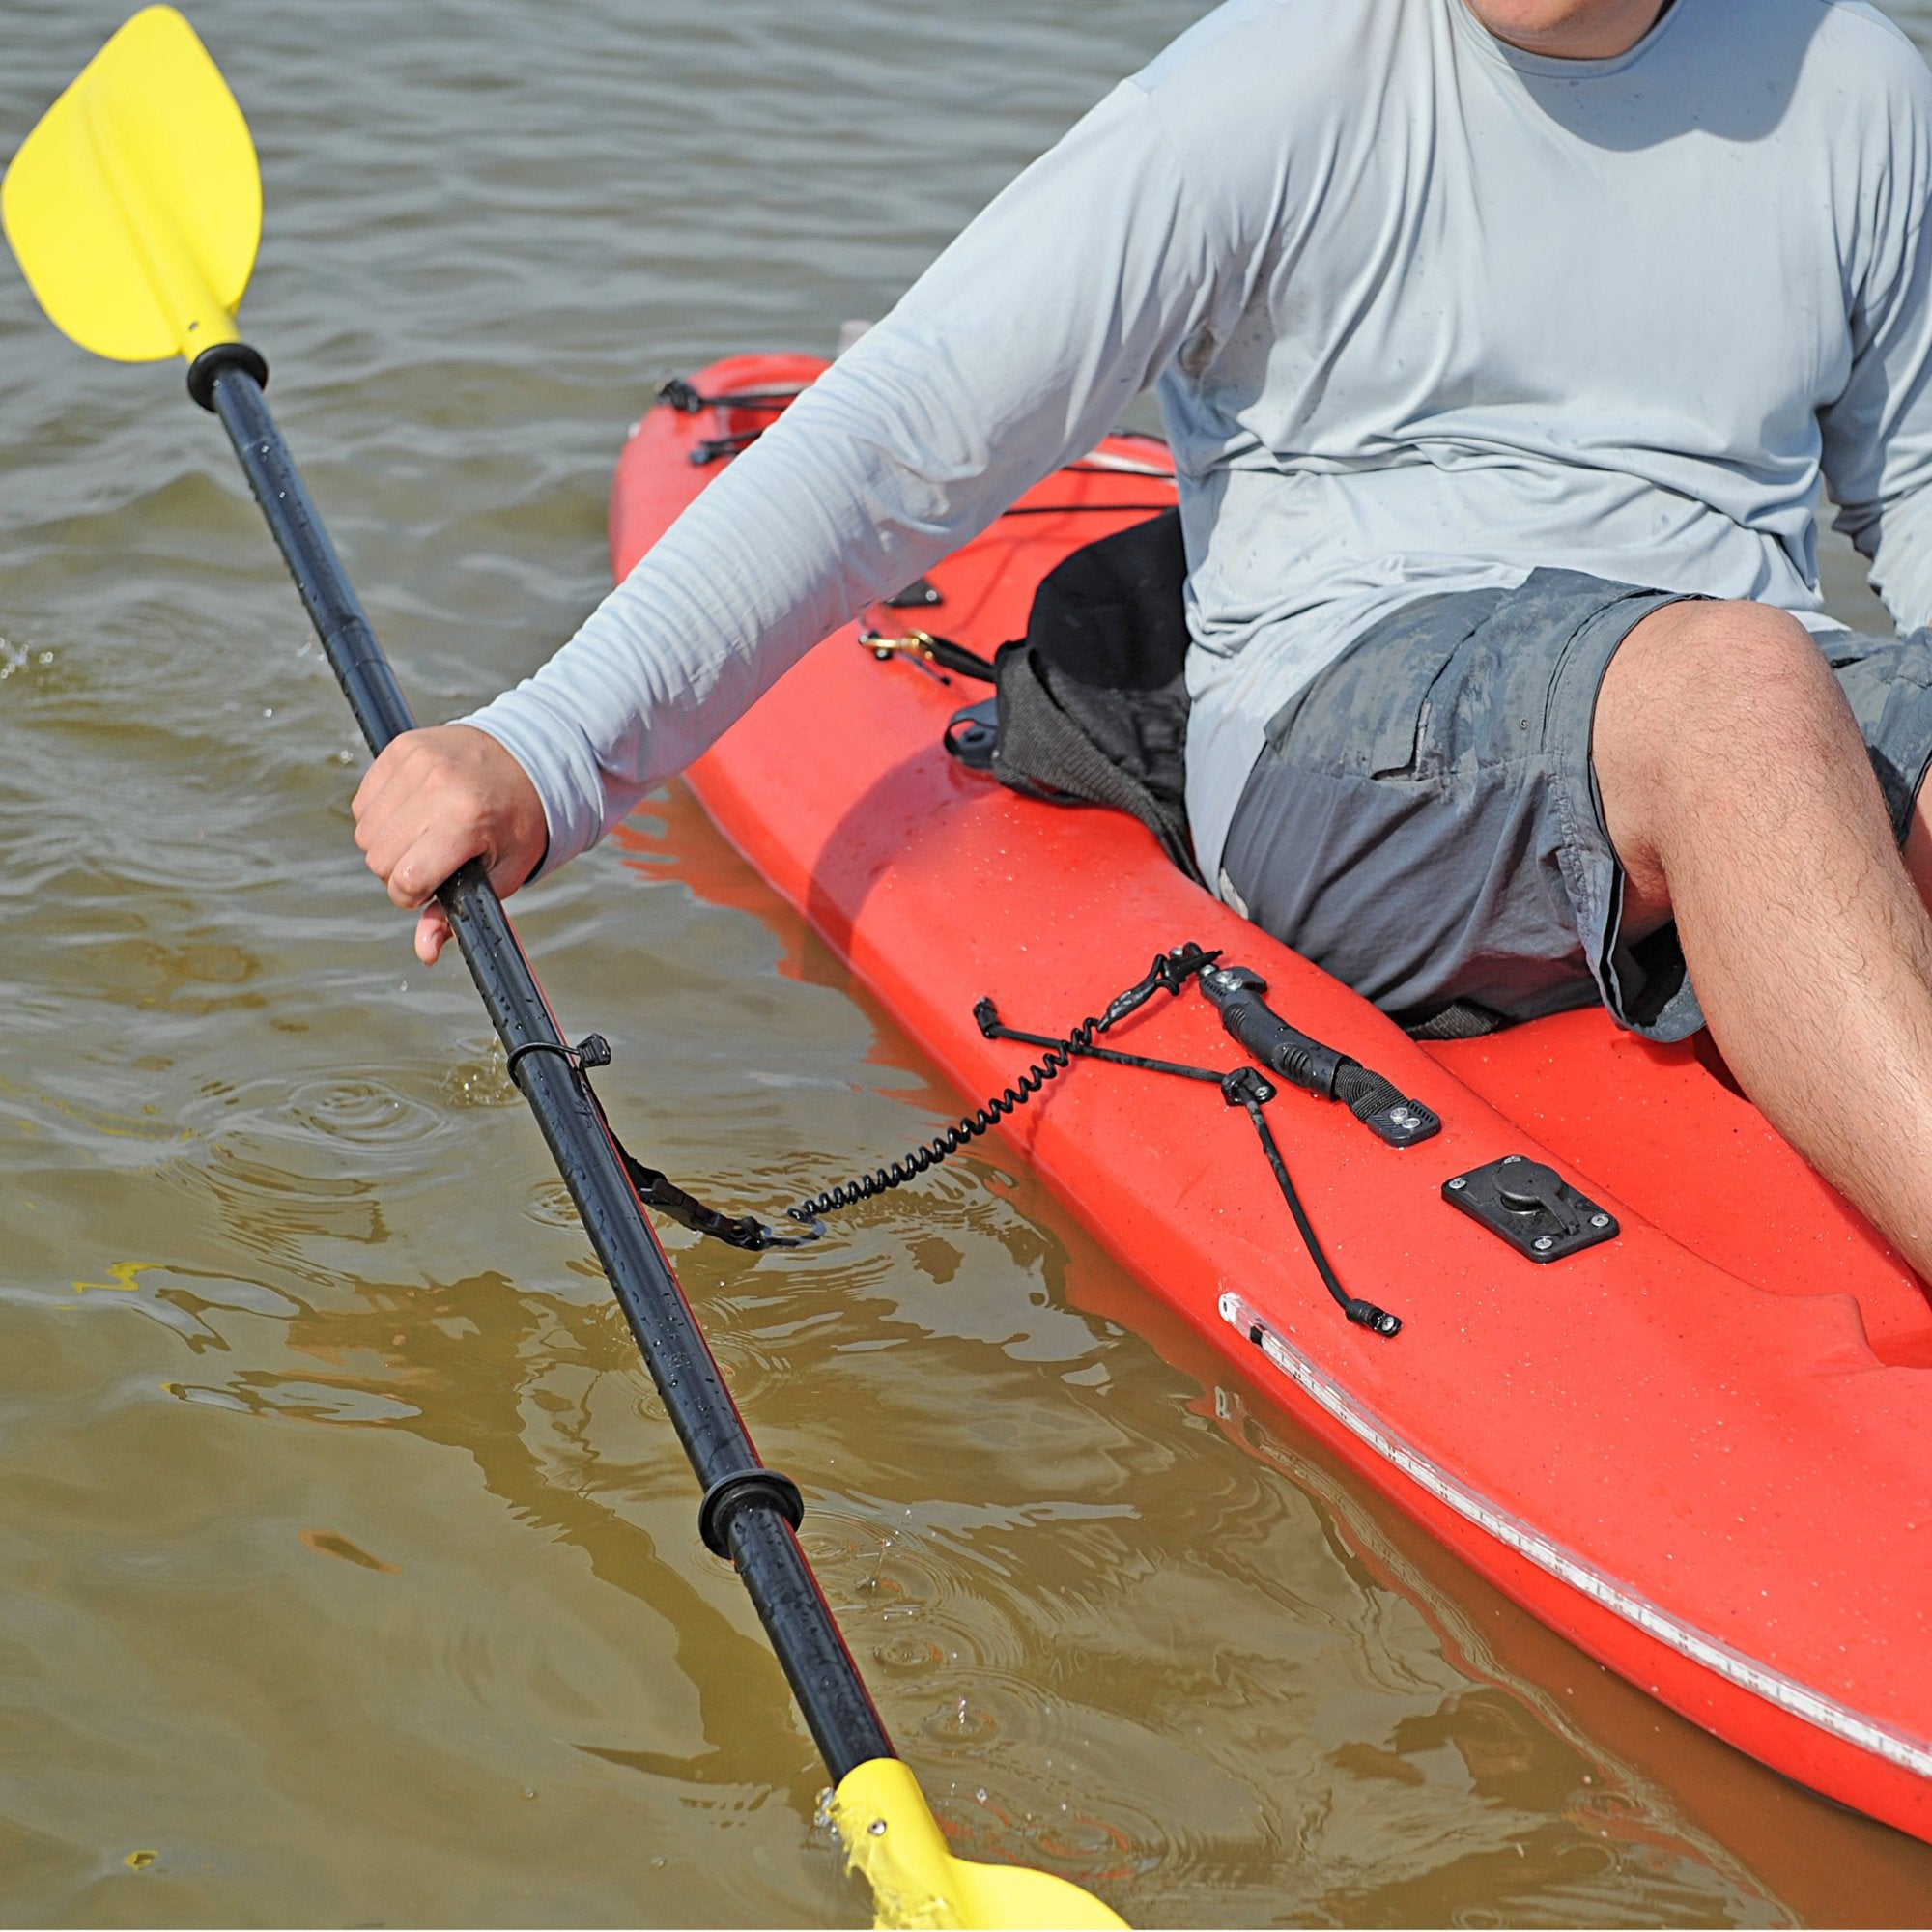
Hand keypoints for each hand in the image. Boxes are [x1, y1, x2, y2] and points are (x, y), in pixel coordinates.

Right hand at [351, 724, 547, 964]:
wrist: (529, 756)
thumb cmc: (517, 821)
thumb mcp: (504, 873)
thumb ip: (460, 913)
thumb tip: (426, 952)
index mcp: (467, 819)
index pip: (405, 877)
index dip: (412, 895)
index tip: (430, 888)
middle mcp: (438, 785)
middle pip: (379, 858)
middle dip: (399, 873)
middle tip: (432, 862)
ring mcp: (416, 761)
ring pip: (365, 831)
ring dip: (387, 845)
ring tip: (424, 837)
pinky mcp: (401, 746)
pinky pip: (363, 801)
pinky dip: (380, 816)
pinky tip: (412, 815)